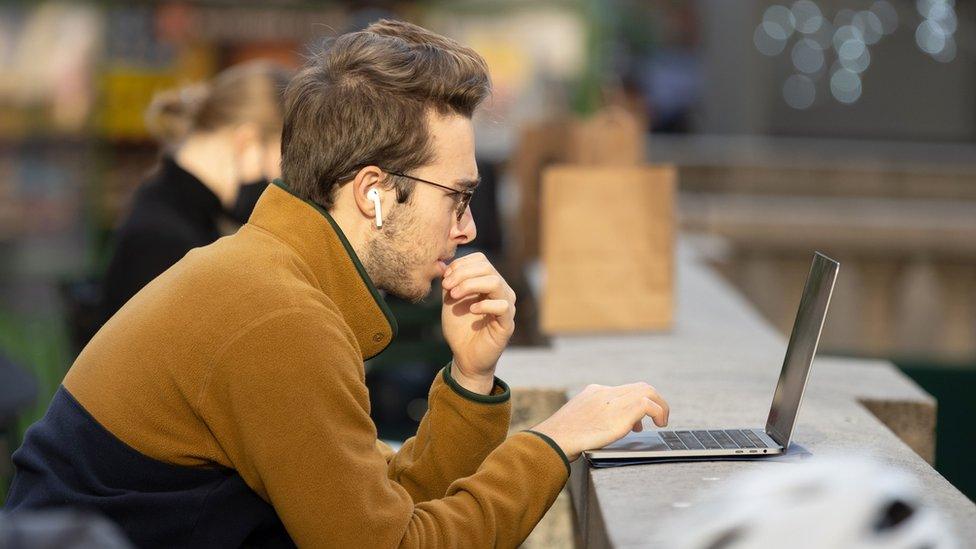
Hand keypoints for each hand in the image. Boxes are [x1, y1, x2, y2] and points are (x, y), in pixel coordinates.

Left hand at [440, 253, 515, 393]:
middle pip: (487, 268)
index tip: (445, 278)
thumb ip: (449, 283)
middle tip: (446, 287)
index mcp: (488, 282)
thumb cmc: (459, 328)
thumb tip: (443, 264)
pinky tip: (472, 311)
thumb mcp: (450, 301)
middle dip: (462, 274)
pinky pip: (502, 306)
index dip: (461, 264)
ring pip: (495, 282)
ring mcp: (506, 306)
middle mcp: (501, 291)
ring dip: (470, 285)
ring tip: (454, 296)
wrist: (465, 356)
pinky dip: (484, 304)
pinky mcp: (507, 323)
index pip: (481, 260)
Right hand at [531, 383, 668, 460]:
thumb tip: (603, 429)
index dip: (636, 403)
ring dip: (660, 406)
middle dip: (654, 400)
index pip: (623, 390)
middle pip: (639, 387)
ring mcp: (613, 400)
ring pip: (647, 391)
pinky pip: (648, 404)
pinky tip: (659, 423)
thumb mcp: (577, 421)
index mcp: (594, 392)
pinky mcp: (621, 412)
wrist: (555, 439)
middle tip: (659, 418)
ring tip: (662, 421)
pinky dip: (658, 412)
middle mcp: (605, 392)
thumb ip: (592, 419)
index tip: (637, 423)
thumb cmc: (562, 438)